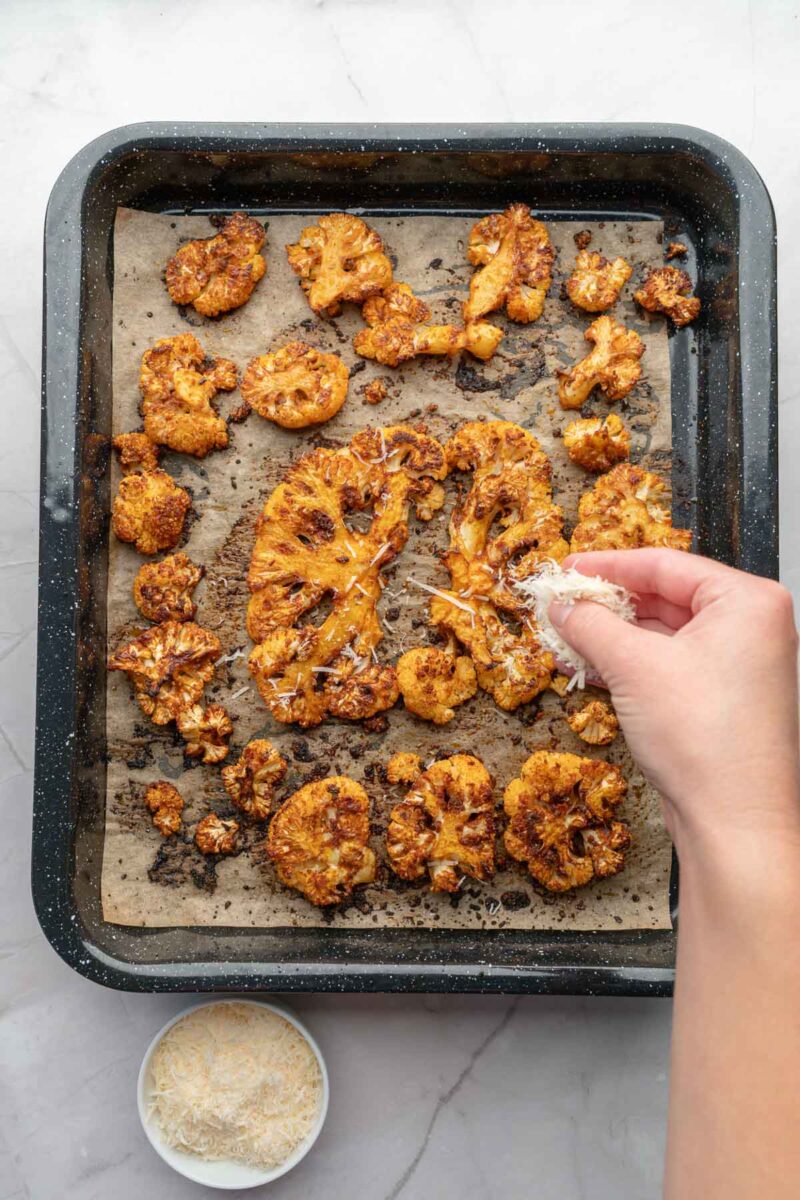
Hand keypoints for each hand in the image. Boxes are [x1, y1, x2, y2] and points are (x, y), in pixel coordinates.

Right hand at [549, 549, 799, 852]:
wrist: (734, 821)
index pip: (665, 564)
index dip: (608, 565)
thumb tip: (563, 605)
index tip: (568, 568)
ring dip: (612, 638)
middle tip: (562, 604)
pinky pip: (667, 666)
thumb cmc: (706, 739)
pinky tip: (588, 668)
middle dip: (608, 605)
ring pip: (663, 635)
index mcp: (746, 602)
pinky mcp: (722, 699)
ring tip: (566, 637)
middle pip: (664, 597)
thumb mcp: (633, 666)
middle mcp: (751, 628)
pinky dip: (629, 665)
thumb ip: (591, 624)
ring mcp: (739, 665)